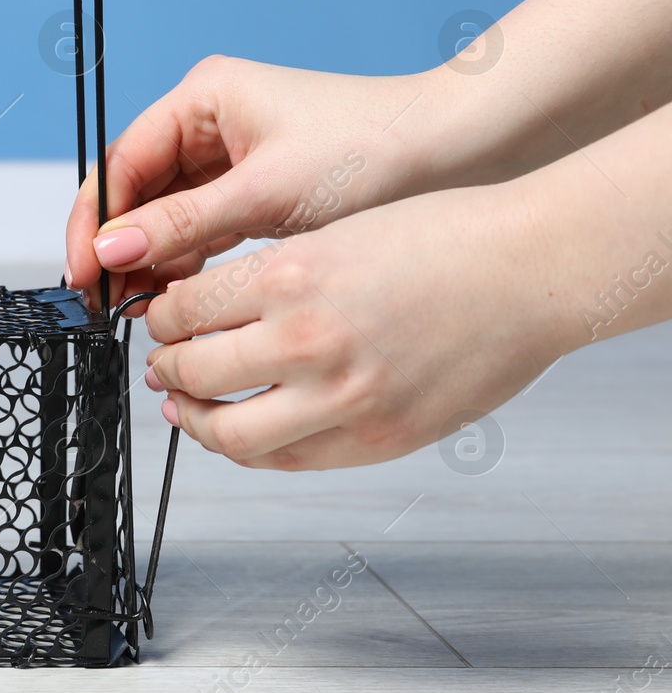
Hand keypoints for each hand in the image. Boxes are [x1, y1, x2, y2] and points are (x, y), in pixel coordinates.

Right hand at [65, 56, 426, 308]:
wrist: (455, 154)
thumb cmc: (372, 151)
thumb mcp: (263, 194)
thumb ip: (179, 226)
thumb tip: (109, 254)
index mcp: (202, 97)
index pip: (121, 163)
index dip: (95, 221)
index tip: (85, 272)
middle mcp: (209, 120)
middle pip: (135, 189)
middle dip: (118, 246)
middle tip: (102, 301)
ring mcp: (230, 154)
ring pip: (163, 213)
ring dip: (148, 259)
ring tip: (137, 310)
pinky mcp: (253, 188)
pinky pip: (197, 228)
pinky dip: (183, 262)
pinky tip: (174, 297)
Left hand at [139, 181, 566, 469]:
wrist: (531, 270)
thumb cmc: (443, 239)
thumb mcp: (333, 232)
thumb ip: (269, 277)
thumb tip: (203, 314)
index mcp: (290, 274)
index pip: (183, 310)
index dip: (160, 318)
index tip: (160, 319)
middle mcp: (308, 339)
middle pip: (193, 372)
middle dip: (166, 366)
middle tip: (163, 361)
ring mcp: (343, 398)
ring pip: (228, 432)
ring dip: (194, 418)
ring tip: (187, 404)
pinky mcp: (377, 439)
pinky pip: (286, 460)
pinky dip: (250, 449)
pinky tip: (241, 430)